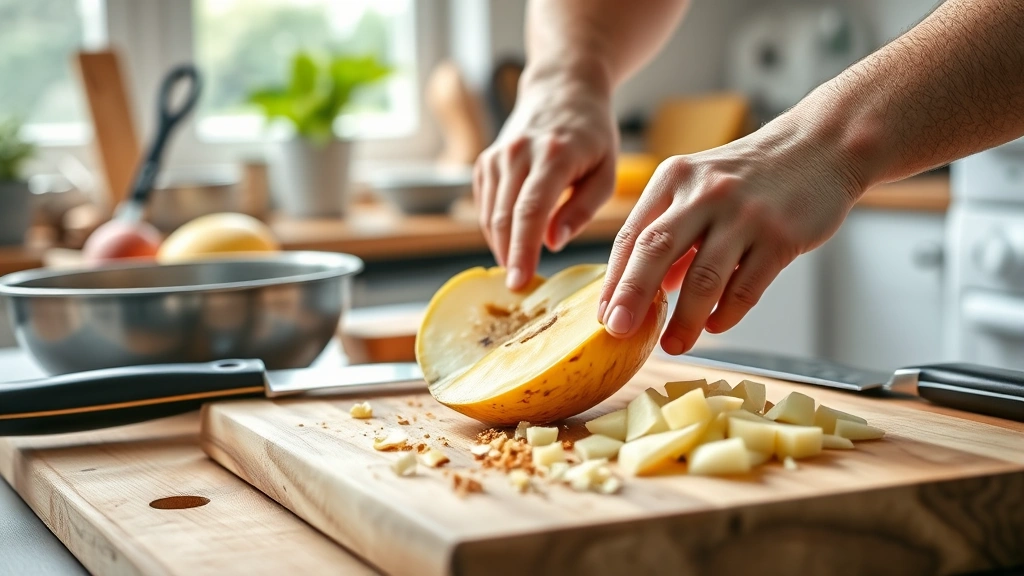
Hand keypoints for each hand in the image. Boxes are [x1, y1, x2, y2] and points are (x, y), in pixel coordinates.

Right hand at [474, 71, 617, 289]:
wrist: (562, 90)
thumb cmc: (592, 135)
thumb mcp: (606, 171)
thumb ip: (582, 208)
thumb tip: (553, 242)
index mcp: (553, 154)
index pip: (530, 211)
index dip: (522, 251)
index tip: (520, 282)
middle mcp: (518, 153)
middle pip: (504, 217)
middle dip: (509, 257)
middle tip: (519, 287)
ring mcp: (497, 156)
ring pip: (489, 214)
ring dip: (501, 246)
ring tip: (518, 268)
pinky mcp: (485, 161)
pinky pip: (484, 205)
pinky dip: (495, 228)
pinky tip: (511, 241)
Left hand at [598, 116, 863, 354]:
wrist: (821, 147)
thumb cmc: (752, 175)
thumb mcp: (700, 188)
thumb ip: (672, 235)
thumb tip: (646, 290)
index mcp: (674, 179)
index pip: (632, 234)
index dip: (615, 279)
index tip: (605, 316)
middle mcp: (704, 193)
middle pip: (656, 250)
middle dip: (632, 295)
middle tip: (619, 331)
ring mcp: (744, 214)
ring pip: (704, 277)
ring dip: (685, 319)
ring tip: (674, 345)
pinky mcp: (780, 236)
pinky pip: (746, 286)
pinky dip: (728, 313)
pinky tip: (716, 326)